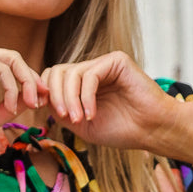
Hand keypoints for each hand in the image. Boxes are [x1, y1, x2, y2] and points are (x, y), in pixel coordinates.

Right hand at [0, 44, 48, 152]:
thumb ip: (9, 107)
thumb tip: (32, 100)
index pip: (10, 69)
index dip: (28, 83)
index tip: (41, 100)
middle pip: (15, 61)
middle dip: (32, 79)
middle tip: (43, 98)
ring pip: (12, 60)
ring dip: (26, 83)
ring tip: (31, 104)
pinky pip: (2, 68)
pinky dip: (12, 87)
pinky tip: (10, 105)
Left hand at [40, 52, 180, 152]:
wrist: (152, 130)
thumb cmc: (121, 130)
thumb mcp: (82, 124)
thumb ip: (61, 110)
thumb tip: (40, 99)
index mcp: (82, 84)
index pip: (52, 78)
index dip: (45, 94)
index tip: (47, 114)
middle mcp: (91, 70)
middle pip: (56, 72)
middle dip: (54, 96)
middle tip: (63, 117)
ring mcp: (103, 64)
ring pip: (71, 73)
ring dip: (70, 99)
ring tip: (79, 119)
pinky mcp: (116, 61)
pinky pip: (89, 75)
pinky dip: (85, 97)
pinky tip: (91, 114)